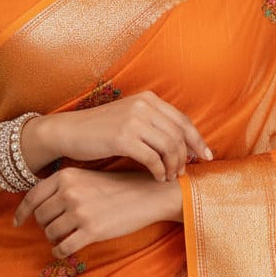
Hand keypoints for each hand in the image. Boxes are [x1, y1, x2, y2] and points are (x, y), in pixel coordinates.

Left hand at [13, 168, 182, 257]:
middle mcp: (69, 192)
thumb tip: (37, 205)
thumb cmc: (117, 186)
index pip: (32, 197)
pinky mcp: (91, 231)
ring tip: (64, 237)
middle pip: (40, 217)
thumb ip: (63, 186)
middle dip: (44, 225)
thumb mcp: (87, 176)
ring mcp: (79, 212)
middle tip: (54, 228)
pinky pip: (63, 247)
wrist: (146, 195)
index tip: (16, 222)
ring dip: (54, 238)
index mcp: (65, 176)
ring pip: (50, 233)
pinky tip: (65, 250)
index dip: (21, 212)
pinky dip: (60, 251)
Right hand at [23, 91, 211, 182]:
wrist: (69, 131)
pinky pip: (153, 159)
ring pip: (169, 148)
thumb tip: (182, 143)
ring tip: (169, 177)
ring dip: (173, 166)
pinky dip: (159, 171)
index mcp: (148, 99)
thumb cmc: (100, 130)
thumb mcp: (129, 117)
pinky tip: (157, 178)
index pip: (183, 120)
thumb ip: (153, 123)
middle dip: (185, 157)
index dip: (198, 140)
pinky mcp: (123, 138)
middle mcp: (143, 106)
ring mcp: (133, 121)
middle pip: (179, 135)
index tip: (206, 156)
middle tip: (183, 172)